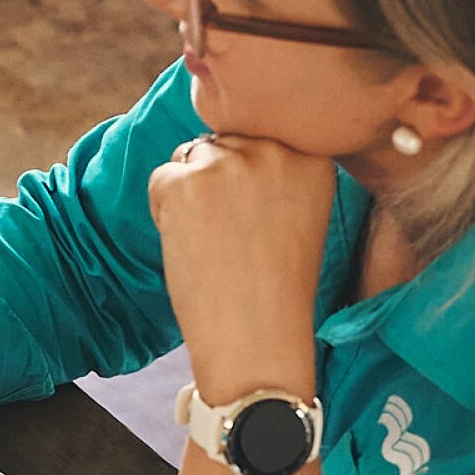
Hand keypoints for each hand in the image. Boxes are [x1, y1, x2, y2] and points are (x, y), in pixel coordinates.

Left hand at [148, 133, 336, 395]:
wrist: (258, 338)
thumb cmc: (278, 288)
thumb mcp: (301, 213)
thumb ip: (278, 173)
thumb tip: (232, 145)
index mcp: (312, 154)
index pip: (261, 135)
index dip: (247, 178)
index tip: (253, 219)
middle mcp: (275, 148)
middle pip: (224, 142)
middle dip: (216, 181)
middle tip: (230, 237)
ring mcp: (230, 162)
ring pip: (191, 158)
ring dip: (189, 194)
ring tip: (213, 243)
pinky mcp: (188, 182)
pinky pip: (162, 178)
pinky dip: (164, 211)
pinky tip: (191, 247)